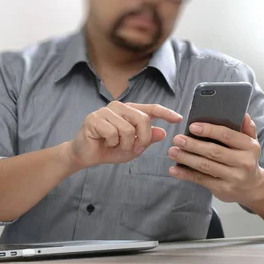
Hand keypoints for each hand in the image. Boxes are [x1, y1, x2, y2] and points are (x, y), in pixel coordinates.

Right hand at [68, 101, 182, 168]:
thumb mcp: (132, 147)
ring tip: (114, 145)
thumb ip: (146, 139)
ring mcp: (105, 111)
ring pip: (127, 129)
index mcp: (129, 111)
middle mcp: (118, 107)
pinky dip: (111, 143)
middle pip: (142, 119)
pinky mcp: (93, 119)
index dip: (165, 113)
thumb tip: (162, 132)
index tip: (178, 118)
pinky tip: (103, 142)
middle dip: (142, 139)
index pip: (150, 109)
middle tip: (134, 148)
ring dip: (124, 144)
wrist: (85, 155)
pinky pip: (112, 133)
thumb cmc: (108, 149)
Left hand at [167, 114, 263, 205]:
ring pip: (205, 166)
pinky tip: (174, 169)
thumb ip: (246, 128)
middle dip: (193, 145)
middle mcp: (243, 162)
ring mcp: (233, 177)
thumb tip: (242, 114)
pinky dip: (186, 174)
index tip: (192, 127)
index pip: (227, 135)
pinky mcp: (223, 189)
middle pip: (214, 151)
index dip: (209, 130)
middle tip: (177, 139)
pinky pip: (201, 180)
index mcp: (249, 147)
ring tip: (172, 151)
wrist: (252, 188)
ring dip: (186, 158)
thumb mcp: (251, 143)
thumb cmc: (246, 160)